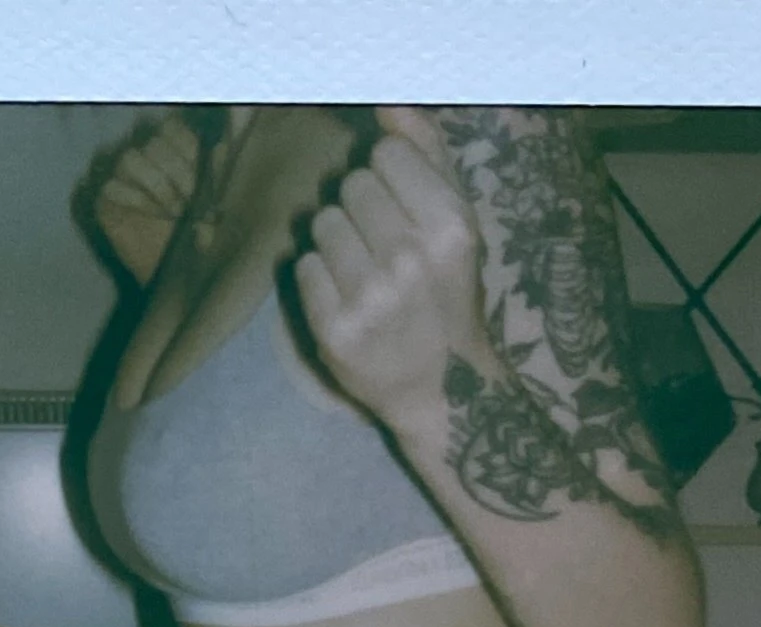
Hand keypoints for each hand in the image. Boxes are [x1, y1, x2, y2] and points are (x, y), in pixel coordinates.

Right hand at [91, 114, 203, 284]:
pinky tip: (152, 216)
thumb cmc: (195, 232)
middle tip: (190, 202)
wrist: (174, 271)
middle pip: (153, 143)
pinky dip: (135, 200)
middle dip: (176, 172)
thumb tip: (220, 150)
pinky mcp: (104, 199)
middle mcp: (144, 156)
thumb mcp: (212, 205)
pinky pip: (111, 187)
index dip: (187, 148)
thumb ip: (215, 176)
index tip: (201, 180)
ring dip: (156, 184)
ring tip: (173, 211)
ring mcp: (120, 175)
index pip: (172, 127)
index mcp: (170, 149)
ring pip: (130, 158)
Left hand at [296, 106, 494, 426]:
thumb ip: (427, 156)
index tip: (400, 208)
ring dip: (336, 241)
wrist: (442, 390)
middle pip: (351, 184)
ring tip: (361, 273)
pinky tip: (343, 299)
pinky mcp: (333, 331)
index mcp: (449, 227)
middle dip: (361, 209)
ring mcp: (369, 298)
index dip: (388, 176)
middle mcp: (409, 260)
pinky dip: (318, 278)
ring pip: (322, 221)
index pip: (386, 154)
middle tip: (380, 248)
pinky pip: (303, 265)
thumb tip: (389, 104)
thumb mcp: (456, 223)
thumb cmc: (447, 296)